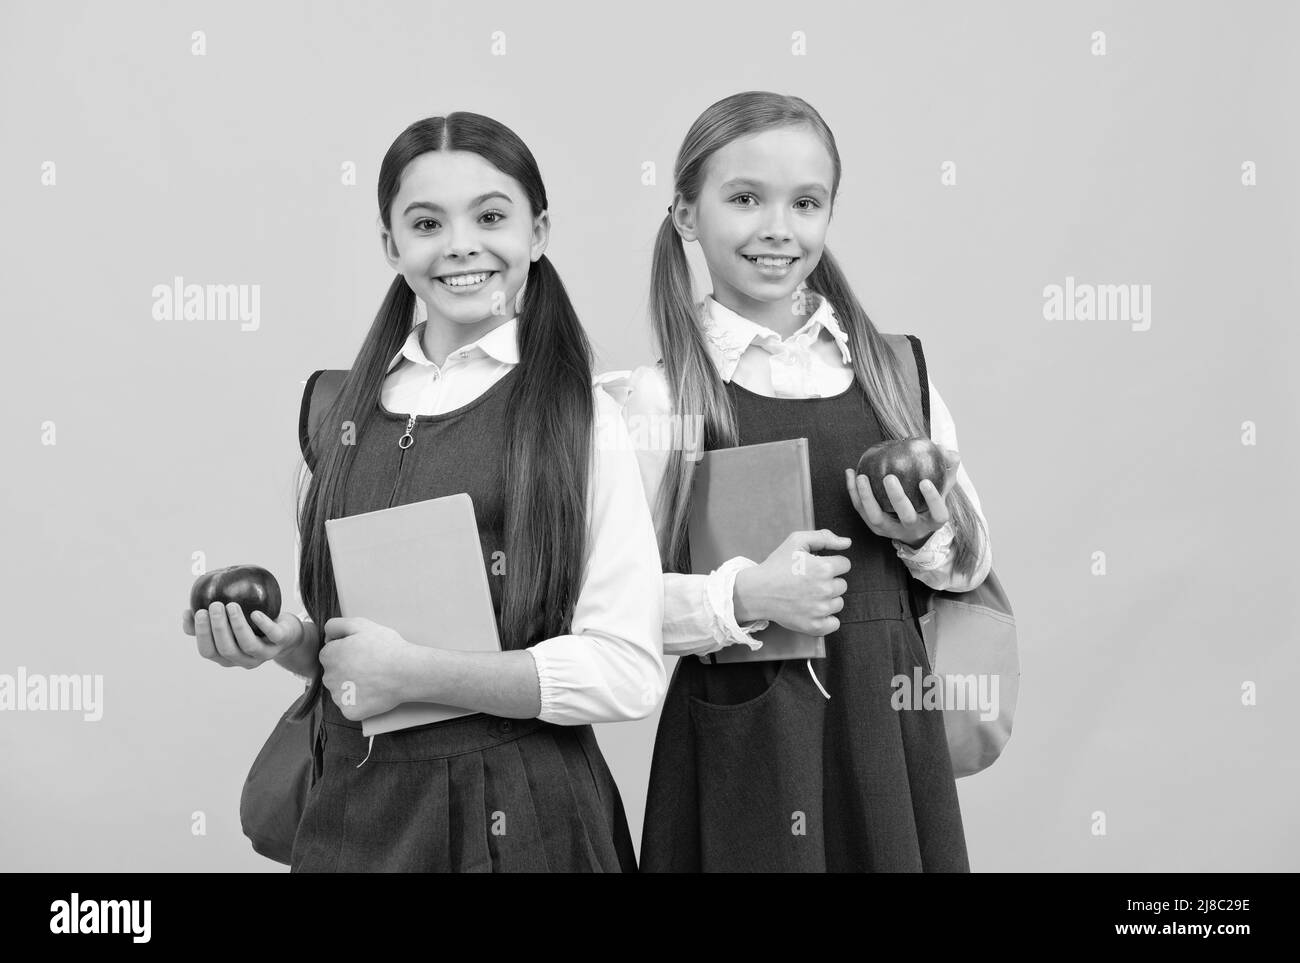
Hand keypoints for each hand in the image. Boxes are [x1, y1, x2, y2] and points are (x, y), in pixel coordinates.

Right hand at [183, 602, 304, 668]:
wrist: (286, 633)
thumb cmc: (252, 627)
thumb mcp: (228, 626)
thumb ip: (207, 622)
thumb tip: (187, 613)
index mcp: (226, 657)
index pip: (208, 652)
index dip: (201, 634)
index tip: (198, 612)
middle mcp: (244, 659)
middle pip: (227, 649)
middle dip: (218, 628)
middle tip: (214, 606)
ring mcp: (263, 654)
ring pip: (248, 645)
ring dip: (237, 625)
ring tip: (231, 605)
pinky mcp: (281, 642)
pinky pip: (273, 635)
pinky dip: (264, 624)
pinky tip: (255, 613)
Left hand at [319, 617, 418, 721]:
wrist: (406, 672)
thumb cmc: (386, 647)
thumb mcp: (360, 624)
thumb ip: (336, 625)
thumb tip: (326, 637)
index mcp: (328, 656)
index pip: (329, 655)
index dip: (346, 652)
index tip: (362, 652)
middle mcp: (328, 677)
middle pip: (334, 674)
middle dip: (347, 670)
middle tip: (369, 665)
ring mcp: (339, 697)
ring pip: (342, 691)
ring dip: (352, 687)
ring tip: (373, 679)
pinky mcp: (349, 712)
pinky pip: (351, 707)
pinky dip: (360, 702)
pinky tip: (373, 693)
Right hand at [733, 529, 850, 635]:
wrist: (757, 591)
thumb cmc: (776, 566)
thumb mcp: (796, 541)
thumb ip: (824, 537)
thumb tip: (847, 543)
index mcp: (823, 568)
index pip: (845, 564)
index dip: (831, 563)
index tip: (817, 567)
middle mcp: (825, 589)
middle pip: (842, 585)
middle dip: (829, 581)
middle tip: (809, 581)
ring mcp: (820, 610)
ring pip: (838, 603)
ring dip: (828, 599)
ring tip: (808, 595)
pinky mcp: (814, 626)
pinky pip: (834, 624)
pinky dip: (827, 619)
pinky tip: (813, 611)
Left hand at [845, 462, 951, 548]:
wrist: (914, 525)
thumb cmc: (928, 500)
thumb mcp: (942, 485)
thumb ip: (947, 468)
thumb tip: (949, 452)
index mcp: (933, 521)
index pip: (938, 514)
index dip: (933, 500)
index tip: (925, 482)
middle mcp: (913, 528)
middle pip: (906, 516)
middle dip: (898, 498)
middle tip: (889, 477)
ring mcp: (892, 530)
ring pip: (877, 518)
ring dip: (867, 497)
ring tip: (861, 477)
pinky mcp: (875, 527)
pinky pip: (861, 510)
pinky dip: (854, 493)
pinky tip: (850, 472)